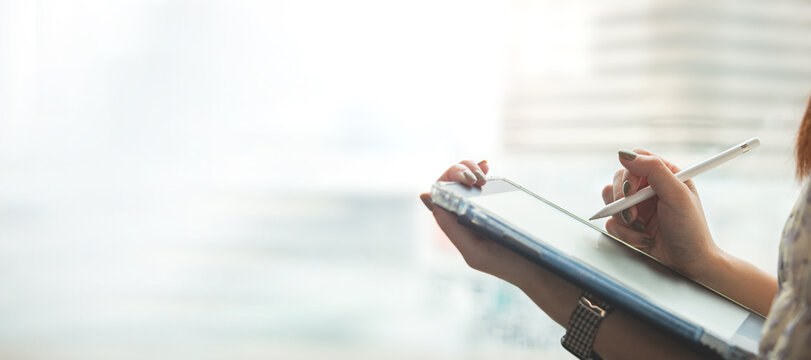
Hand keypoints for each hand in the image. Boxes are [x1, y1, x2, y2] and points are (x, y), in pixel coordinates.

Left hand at [419, 160, 543, 286]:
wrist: (539, 268)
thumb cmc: (506, 263)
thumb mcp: (474, 251)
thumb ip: (451, 228)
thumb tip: (427, 198)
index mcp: (454, 225)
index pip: (439, 194)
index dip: (448, 179)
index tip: (467, 180)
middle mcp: (463, 214)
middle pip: (451, 182)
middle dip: (461, 170)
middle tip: (479, 178)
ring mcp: (479, 206)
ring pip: (464, 178)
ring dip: (470, 168)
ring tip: (483, 173)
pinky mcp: (496, 203)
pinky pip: (481, 182)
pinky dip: (480, 170)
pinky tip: (487, 166)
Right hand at [602, 149, 721, 279]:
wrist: (689, 264)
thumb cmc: (690, 229)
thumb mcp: (677, 194)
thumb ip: (653, 169)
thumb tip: (625, 154)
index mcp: (665, 175)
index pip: (637, 159)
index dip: (630, 171)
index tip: (632, 189)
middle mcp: (648, 189)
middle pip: (618, 179)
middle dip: (623, 199)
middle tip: (633, 214)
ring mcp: (636, 207)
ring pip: (610, 200)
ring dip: (623, 217)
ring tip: (641, 228)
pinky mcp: (628, 225)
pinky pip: (610, 222)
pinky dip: (624, 233)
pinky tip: (643, 239)